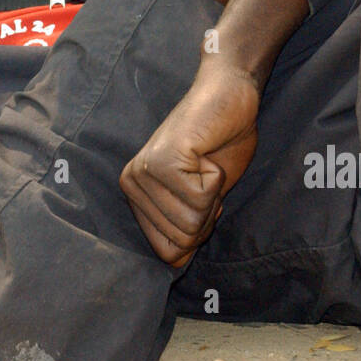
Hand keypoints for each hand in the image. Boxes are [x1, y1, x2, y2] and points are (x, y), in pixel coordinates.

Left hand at [119, 61, 259, 267]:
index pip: (168, 253)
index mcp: (135, 196)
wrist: (229, 97)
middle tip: (205, 174)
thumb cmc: (220, 145)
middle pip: (183, 239)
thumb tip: (175, 264)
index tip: (201, 194)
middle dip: (208, 212)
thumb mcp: (202, 199)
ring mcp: (144, 172)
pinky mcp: (163, 161)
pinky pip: (200, 200)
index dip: (198, 230)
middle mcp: (131, 184)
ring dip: (213, 195)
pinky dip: (217, 179)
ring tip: (205, 162)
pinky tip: (206, 153)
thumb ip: (184, 230)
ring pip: (192, 223)